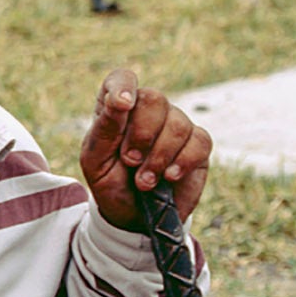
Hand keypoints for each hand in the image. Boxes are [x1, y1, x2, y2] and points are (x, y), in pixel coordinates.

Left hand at [78, 71, 210, 230]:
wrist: (134, 217)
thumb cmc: (110, 184)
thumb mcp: (96, 161)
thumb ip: (105, 128)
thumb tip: (121, 100)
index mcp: (117, 108)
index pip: (122, 78)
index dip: (123, 86)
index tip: (122, 104)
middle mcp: (149, 111)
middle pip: (154, 99)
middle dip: (141, 135)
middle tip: (130, 161)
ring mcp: (176, 125)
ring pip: (177, 123)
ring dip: (159, 156)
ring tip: (145, 181)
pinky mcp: (197, 145)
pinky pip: (199, 141)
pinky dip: (182, 161)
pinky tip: (169, 177)